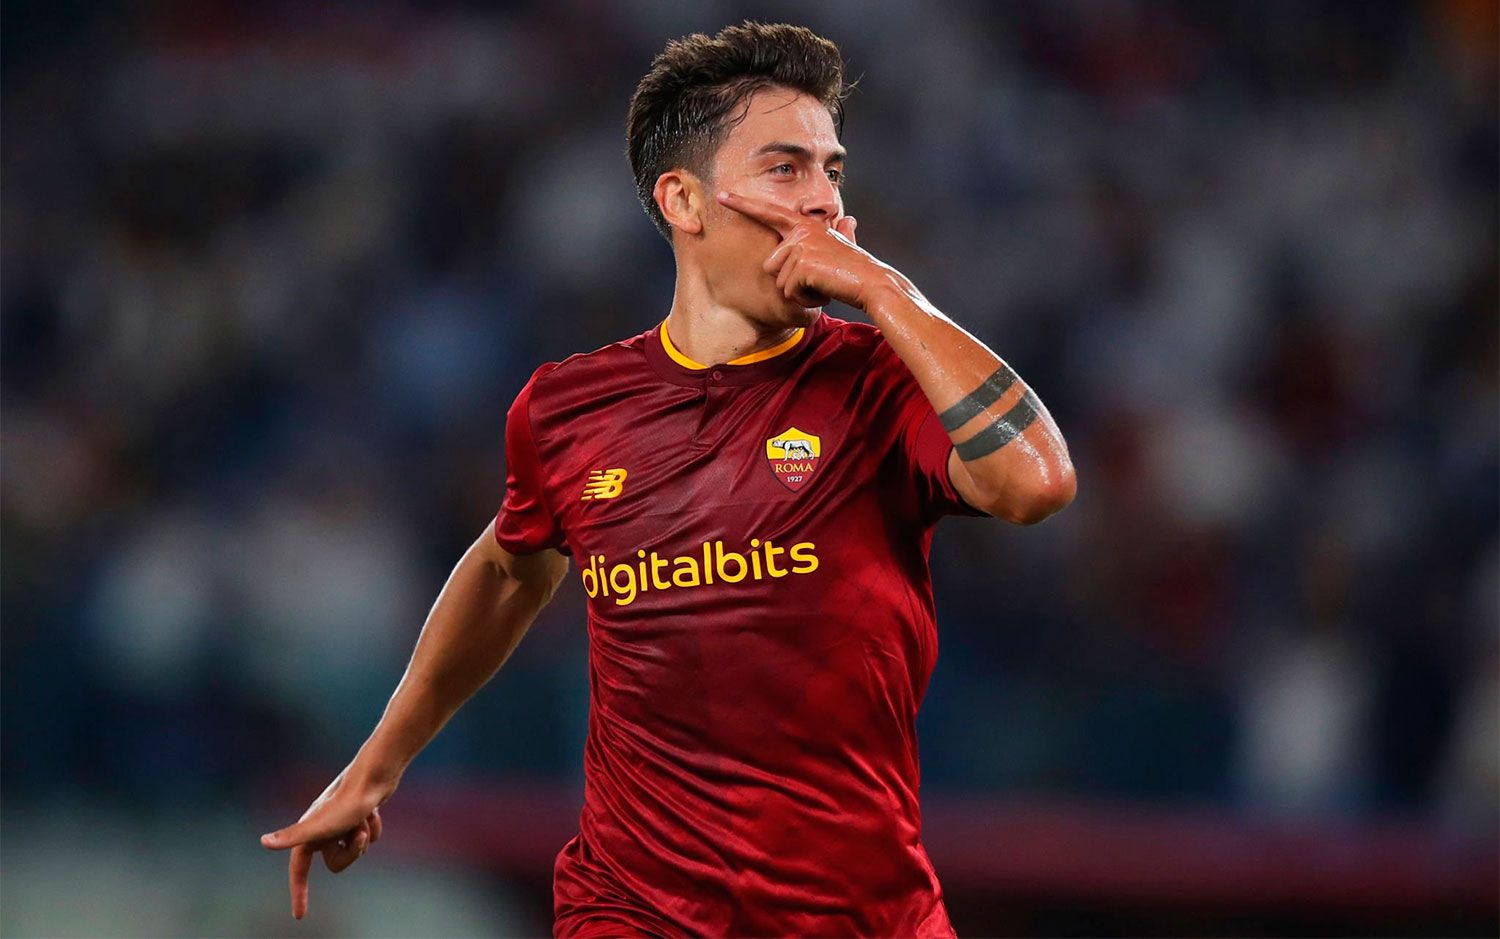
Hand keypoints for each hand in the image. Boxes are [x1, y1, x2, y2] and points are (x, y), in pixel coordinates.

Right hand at [260, 767, 393, 918]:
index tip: (300, 915)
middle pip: (336, 863)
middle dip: (351, 853)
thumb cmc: (347, 801)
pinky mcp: (359, 815)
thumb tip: (263, 841)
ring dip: (364, 837)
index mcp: (308, 833)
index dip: (299, 892)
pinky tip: (373, 811)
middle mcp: (322, 829)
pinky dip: (374, 827)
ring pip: (355, 850)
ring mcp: (341, 823)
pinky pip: (369, 837)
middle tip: (358, 833)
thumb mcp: (321, 825)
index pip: (298, 870)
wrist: (375, 774)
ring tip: (365, 818)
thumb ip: (293, 836)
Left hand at [716, 190, 883, 309]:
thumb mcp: (844, 247)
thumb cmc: (857, 269)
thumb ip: (840, 234)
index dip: (744, 204)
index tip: (722, 195)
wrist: (872, 282)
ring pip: (779, 281)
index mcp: (806, 225)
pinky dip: (805, 299)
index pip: (770, 213)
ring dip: (799, 291)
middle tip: (818, 279)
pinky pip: (789, 292)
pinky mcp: (802, 264)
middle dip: (789, 281)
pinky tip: (823, 291)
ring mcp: (801, 247)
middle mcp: (801, 231)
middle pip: (771, 265)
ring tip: (822, 284)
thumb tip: (849, 222)